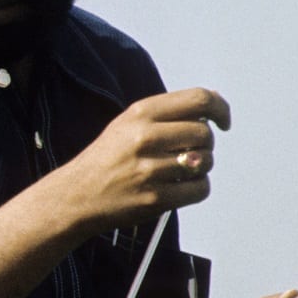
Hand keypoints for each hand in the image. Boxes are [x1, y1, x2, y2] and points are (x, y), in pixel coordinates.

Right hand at [58, 87, 230, 232]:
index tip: (222, 122)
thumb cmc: (106, 159)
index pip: (198, 99)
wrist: (76, 195)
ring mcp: (150, 169)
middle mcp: (145, 137)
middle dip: (205, 144)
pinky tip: (178, 186)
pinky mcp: (155, 198)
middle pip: (205, 133)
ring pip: (205, 161)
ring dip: (199, 167)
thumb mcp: (128, 123)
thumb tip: (213, 99)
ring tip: (177, 170)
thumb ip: (169, 112)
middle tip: (188, 151)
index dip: (220, 108)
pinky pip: (200, 189)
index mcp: (140, 113)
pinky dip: (196, 188)